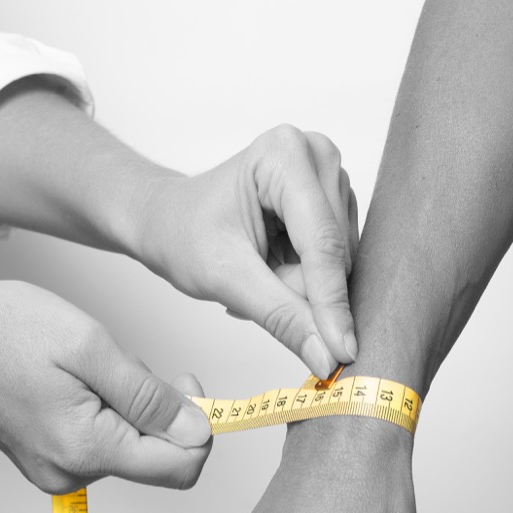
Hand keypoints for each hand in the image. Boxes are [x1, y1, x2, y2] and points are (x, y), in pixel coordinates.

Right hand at [0, 279, 212, 490]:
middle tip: (121, 362)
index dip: (198, 427)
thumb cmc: (3, 329)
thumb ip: (149, 397)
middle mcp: (72, 473)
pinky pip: (102, 440)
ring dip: (127, 403)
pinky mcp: (48, 458)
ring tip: (86, 366)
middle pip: (156, 456)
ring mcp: (57, 469)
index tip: (184, 383)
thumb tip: (198, 431)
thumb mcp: (90, 347)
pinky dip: (104, 408)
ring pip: (130, 444)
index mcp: (87, 449)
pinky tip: (73, 379)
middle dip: (155, 406)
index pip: (179, 468)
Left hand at [136, 125, 359, 376]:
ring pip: (340, 263)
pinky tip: (273, 268)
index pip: (322, 243)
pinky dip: (305, 281)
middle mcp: (317, 155)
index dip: (332, 303)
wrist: (168, 221)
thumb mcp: (226, 279)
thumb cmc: (184, 235)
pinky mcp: (335, 202)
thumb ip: (282, 316)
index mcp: (285, 155)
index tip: (343, 353)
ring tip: (258, 273)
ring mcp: (329, 177)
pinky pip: (338, 263)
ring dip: (300, 287)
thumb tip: (329, 356)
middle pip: (336, 254)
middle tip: (251, 289)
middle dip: (301, 290)